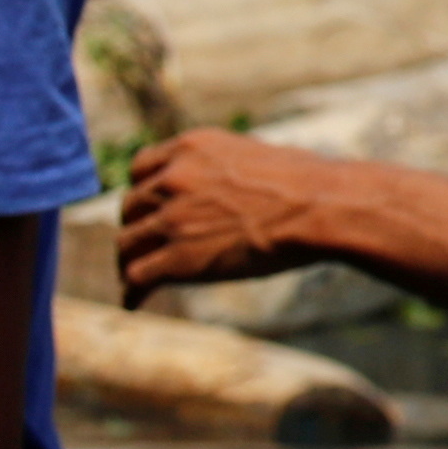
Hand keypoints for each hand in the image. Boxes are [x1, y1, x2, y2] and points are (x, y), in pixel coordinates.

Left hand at [117, 130, 351, 302]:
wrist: (320, 207)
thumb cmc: (305, 183)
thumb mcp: (248, 155)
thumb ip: (216, 170)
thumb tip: (216, 190)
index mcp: (190, 148)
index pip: (140, 168)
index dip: (141, 192)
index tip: (147, 209)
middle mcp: (172, 178)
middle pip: (130, 207)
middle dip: (138, 227)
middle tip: (145, 247)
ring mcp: (172, 218)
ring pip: (127, 244)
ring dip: (131, 261)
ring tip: (137, 278)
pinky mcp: (179, 257)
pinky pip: (137, 276)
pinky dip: (133, 290)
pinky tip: (135, 301)